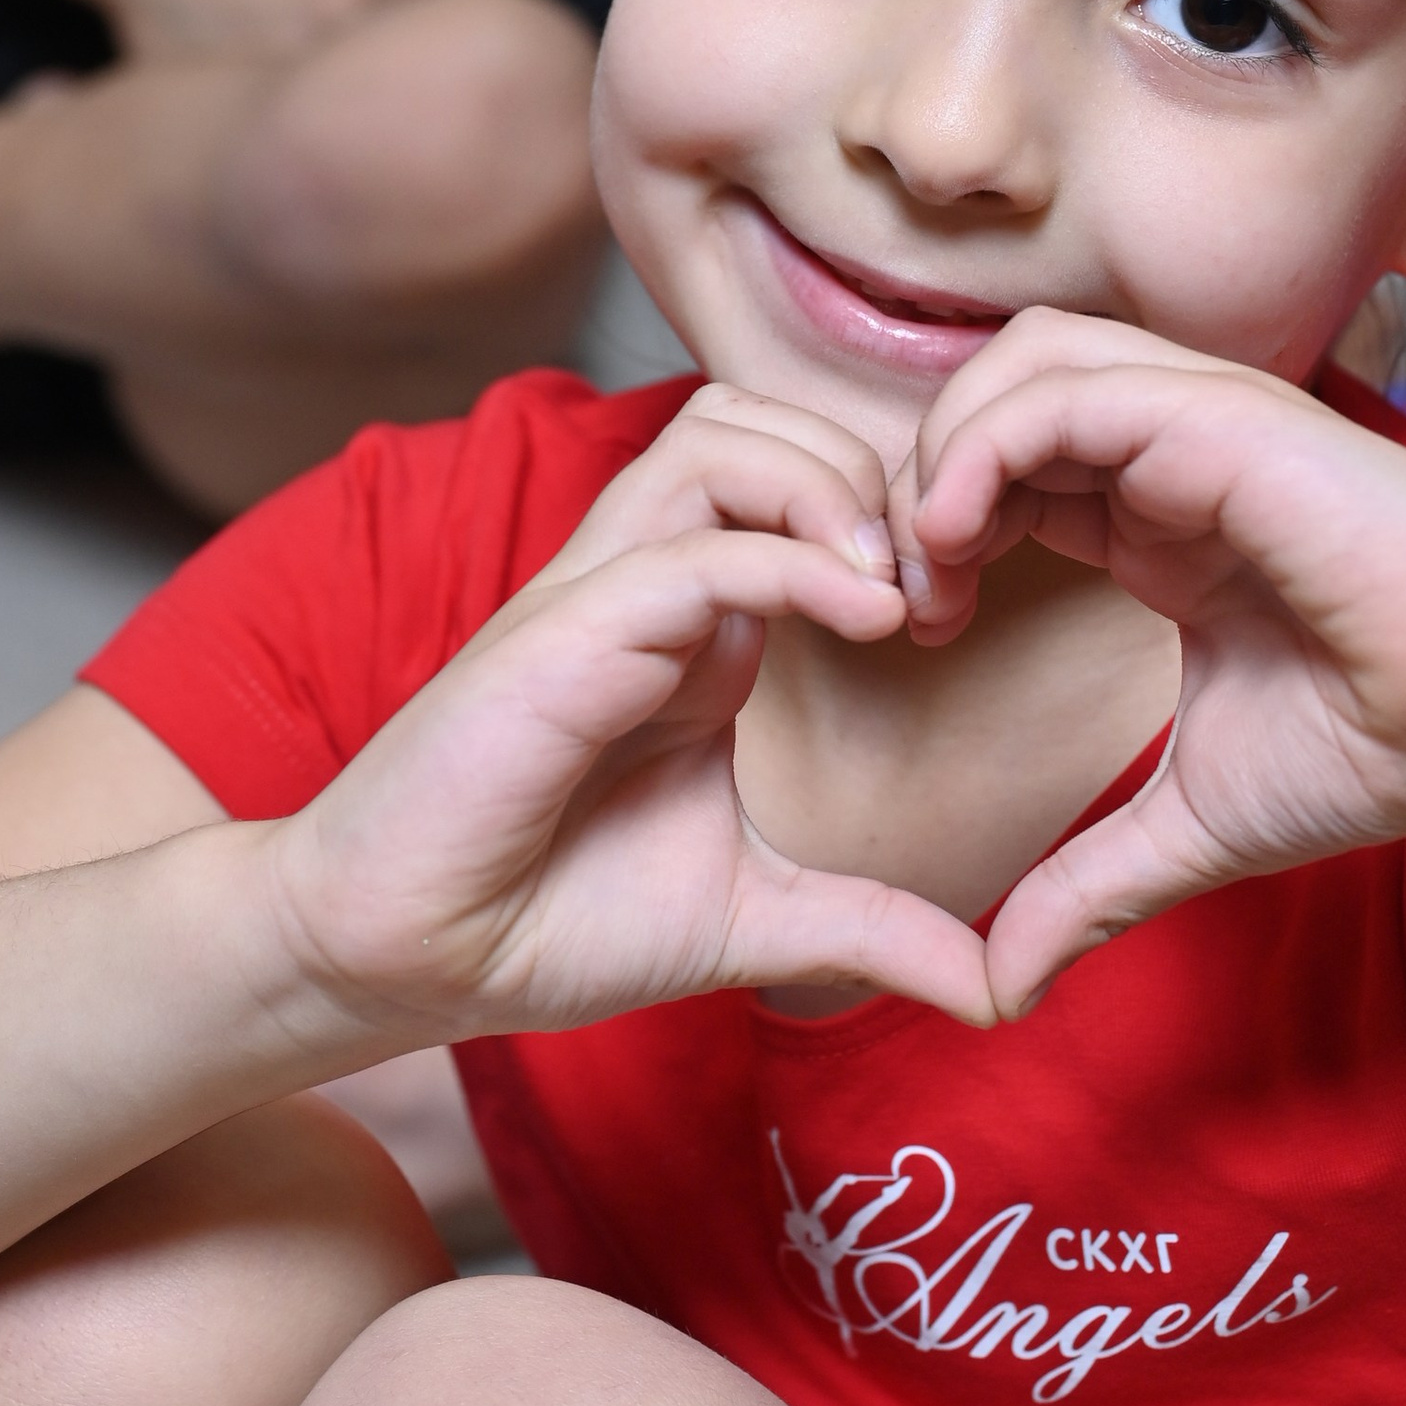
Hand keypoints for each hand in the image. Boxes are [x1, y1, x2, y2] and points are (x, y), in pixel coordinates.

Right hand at [266, 389, 990, 1046]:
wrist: (409, 962)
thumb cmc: (551, 920)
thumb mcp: (755, 921)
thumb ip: (872, 930)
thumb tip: (996, 989)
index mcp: (691, 626)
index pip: (791, 478)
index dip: (891, 514)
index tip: (956, 615)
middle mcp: (643, 585)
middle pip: (757, 416)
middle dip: (870, 471)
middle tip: (937, 584)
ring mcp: (596, 598)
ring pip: (716, 436)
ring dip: (828, 485)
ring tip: (892, 592)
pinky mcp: (560, 638)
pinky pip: (688, 548)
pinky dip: (790, 561)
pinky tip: (866, 620)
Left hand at [896, 312, 1405, 1010]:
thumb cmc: (1380, 754)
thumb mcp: (1192, 825)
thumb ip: (1087, 886)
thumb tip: (1002, 988)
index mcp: (1166, 518)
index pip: (1012, 463)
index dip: (941, 526)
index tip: (924, 629)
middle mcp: (1176, 454)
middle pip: (996, 391)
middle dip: (923, 475)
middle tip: (911, 594)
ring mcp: (1201, 424)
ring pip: (1020, 364)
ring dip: (945, 448)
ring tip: (935, 561)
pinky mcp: (1223, 420)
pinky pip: (1063, 389)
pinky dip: (984, 445)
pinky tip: (965, 539)